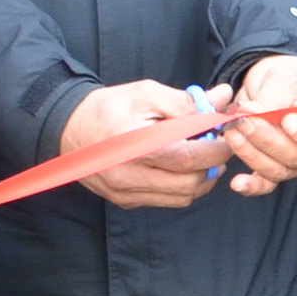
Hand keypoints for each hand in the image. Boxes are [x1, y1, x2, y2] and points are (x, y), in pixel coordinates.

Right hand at [62, 80, 231, 209]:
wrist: (69, 128)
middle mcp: (128, 174)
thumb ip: (187, 101)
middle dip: (212, 165)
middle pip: (189, 182)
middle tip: (217, 146)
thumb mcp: (147, 94)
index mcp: (134, 144)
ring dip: (202, 179)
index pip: (188, 157)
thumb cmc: (109, 107)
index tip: (227, 136)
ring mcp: (125, 192)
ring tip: (203, 157)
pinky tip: (182, 168)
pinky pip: (166, 201)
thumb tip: (224, 98)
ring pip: (182, 197)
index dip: (216, 149)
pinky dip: (183, 187)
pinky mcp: (124, 201)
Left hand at [217, 54, 296, 194]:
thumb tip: (256, 113)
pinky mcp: (277, 169)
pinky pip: (266, 183)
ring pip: (277, 170)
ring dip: (251, 152)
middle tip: (245, 118)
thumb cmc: (289, 79)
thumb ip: (273, 96)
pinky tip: (237, 182)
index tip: (288, 120)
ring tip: (232, 128)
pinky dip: (251, 185)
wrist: (272, 86)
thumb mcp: (285, 76)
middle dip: (268, 140)